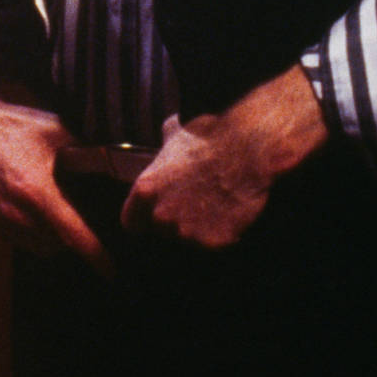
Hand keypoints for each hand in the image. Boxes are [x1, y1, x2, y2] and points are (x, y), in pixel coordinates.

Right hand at [0, 52, 109, 272]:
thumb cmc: (12, 126)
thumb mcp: (57, 134)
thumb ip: (86, 158)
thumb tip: (116, 170)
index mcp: (36, 190)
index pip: (74, 235)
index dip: (96, 256)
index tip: (111, 272)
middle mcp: (14, 211)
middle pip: (58, 244)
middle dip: (72, 236)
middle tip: (78, 216)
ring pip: (37, 245)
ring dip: (50, 237)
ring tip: (53, 211)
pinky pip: (15, 237)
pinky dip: (27, 230)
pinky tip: (27, 205)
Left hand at [124, 67, 327, 248]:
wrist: (244, 148)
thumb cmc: (209, 136)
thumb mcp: (172, 134)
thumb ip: (162, 149)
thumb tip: (165, 137)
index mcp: (143, 192)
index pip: (132, 223)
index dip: (146, 219)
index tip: (159, 213)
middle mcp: (160, 216)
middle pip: (163, 231)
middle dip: (176, 221)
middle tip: (196, 203)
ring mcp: (187, 232)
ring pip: (190, 239)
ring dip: (200, 228)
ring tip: (216, 204)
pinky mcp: (214, 241)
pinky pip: (216, 242)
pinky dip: (224, 232)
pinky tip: (231, 212)